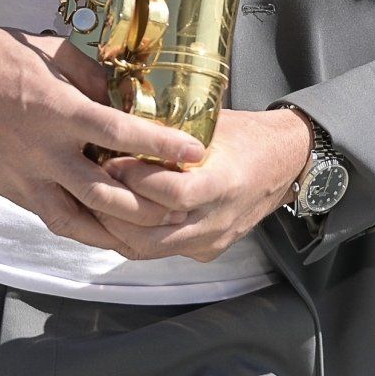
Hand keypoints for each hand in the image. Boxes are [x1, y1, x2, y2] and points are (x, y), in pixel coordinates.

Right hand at [0, 0, 203, 251]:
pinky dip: (78, 225)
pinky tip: (102, 227)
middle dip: (146, 206)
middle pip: (104, 193)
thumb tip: (128, 93)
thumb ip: (93, 77)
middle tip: (180, 208)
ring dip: (113, 230)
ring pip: (74, 220)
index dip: (161, 146)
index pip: (121, 134)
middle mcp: (43, 151)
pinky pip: (48, 216)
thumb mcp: (53, 52)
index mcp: (59, 111)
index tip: (195, 153)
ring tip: (147, 233)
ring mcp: (22, 176)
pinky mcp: (6, 188)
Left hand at [84, 107, 313, 263]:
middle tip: (89, 185)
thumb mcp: (212, 125)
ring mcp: (212, 240)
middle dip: (115, 209)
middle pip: (154, 231)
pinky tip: (116, 217)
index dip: (137, 180)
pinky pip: (161, 251)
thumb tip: (121, 124)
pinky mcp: (206, 251)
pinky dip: (134, 236)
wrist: (285, 162)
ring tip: (95, 203)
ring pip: (151, 248)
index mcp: (225, 183)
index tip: (111, 159)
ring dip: (117, 229)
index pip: (173, 194)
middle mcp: (218, 220)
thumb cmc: (246, 135)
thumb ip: (171, 134)